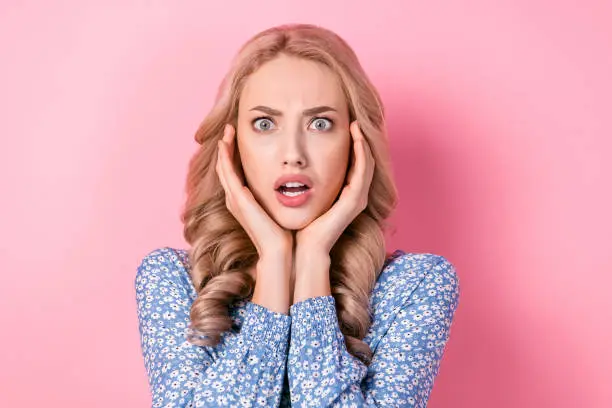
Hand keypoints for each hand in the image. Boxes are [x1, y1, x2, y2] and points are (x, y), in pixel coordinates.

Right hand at [216, 124, 292, 257]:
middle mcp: (235, 199)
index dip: (234, 155)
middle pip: (225, 167)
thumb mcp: (279, 209)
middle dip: (226, 148)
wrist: (280, 249)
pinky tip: (224, 144)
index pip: (234, 173)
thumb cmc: (284, 232)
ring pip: (223, 167)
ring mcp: (234, 199)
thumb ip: (279, 197)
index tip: (239, 139)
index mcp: (243, 201)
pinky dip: (224, 157)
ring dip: (223, 148)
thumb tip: (292, 185)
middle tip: (229, 129)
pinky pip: (226, 172)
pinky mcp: (237, 198)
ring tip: (226, 131)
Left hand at [295, 120, 374, 254]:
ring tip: (356, 125)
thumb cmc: (300, 222)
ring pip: (367, 164)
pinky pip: (363, 171)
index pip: (354, 163)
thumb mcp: (304, 194)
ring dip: (363, 143)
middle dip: (360, 140)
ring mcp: (357, 198)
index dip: (352, 144)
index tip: (344, 125)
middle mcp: (355, 195)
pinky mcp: (355, 201)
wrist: (302, 246)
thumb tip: (291, 161)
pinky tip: (356, 139)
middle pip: (364, 161)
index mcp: (344, 194)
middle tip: (354, 120)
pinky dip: (361, 153)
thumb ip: (305, 179)